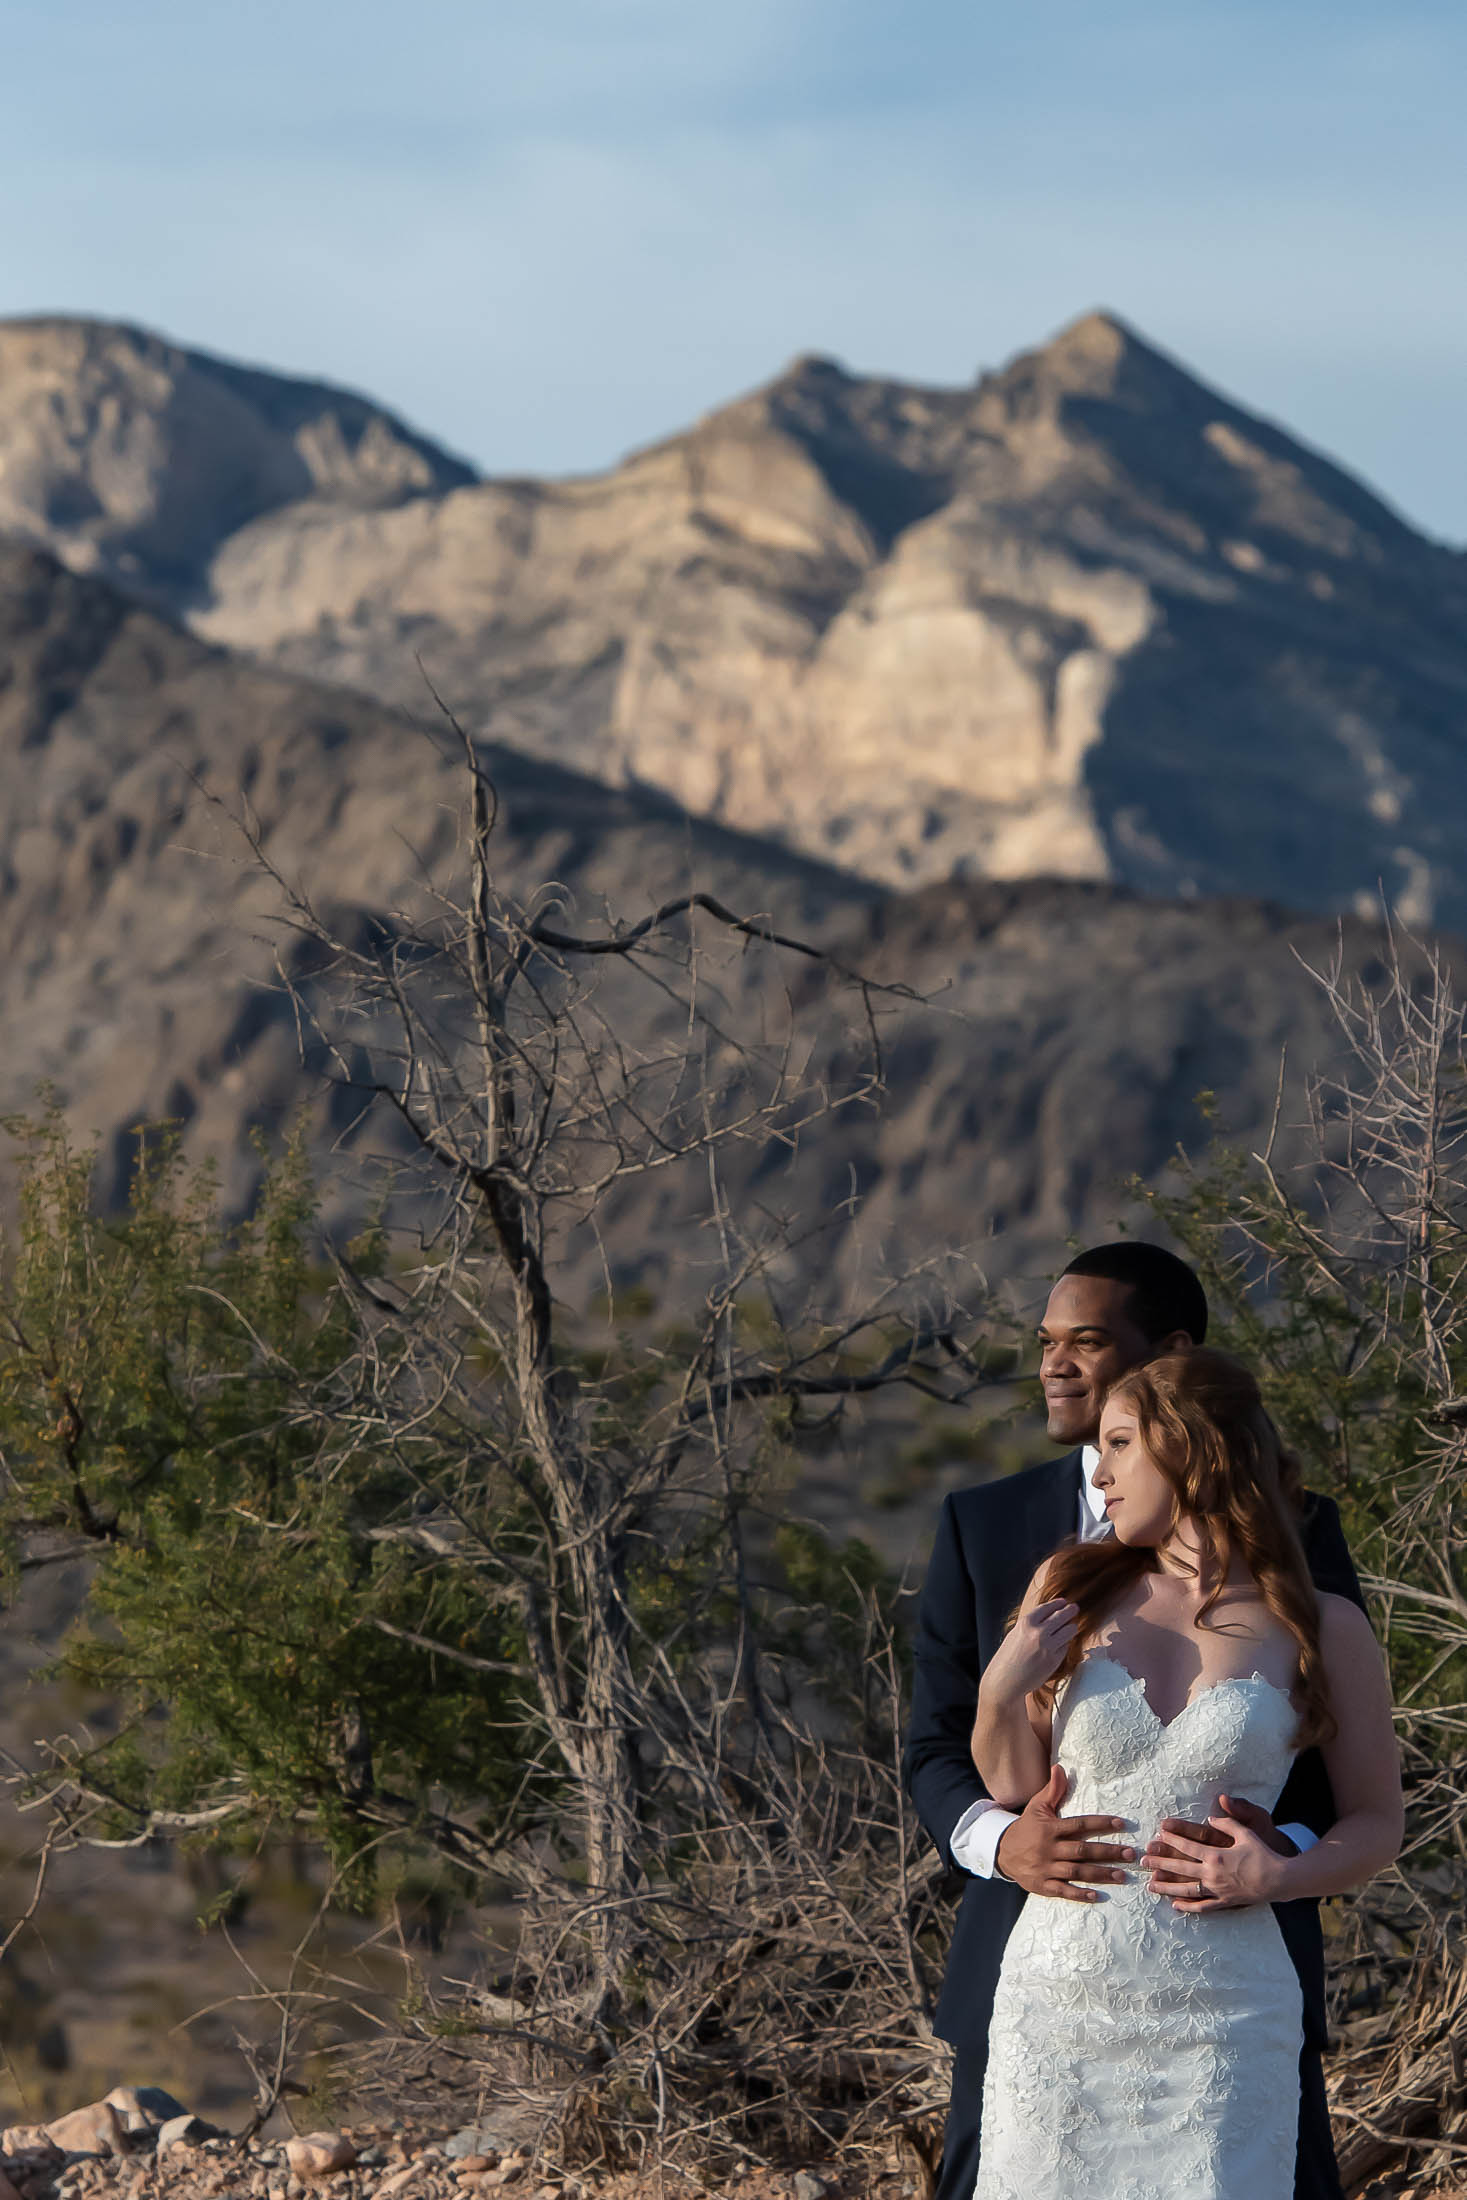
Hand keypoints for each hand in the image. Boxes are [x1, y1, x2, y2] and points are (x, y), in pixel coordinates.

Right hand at [983, 1597, 1079, 1704]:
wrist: (1006, 1680)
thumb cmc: (1008, 1658)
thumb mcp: (1016, 1634)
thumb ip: (1031, 1624)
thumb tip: (1050, 1615)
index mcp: (1026, 1623)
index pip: (1047, 1607)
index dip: (1057, 1603)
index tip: (1063, 1602)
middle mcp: (1038, 1633)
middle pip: (1062, 1615)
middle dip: (1070, 1610)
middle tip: (1075, 1608)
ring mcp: (1048, 1647)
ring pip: (1069, 1630)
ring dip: (1071, 1627)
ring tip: (1072, 1627)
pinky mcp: (1054, 1660)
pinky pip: (1065, 1647)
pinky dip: (1064, 1645)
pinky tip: (1060, 1645)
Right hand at [995, 1764, 1133, 1901]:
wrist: (1002, 1851)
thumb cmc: (1026, 1827)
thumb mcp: (1037, 1807)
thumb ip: (1052, 1790)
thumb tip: (1060, 1767)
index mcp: (1050, 1828)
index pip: (1079, 1824)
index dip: (1100, 1823)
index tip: (1121, 1824)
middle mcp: (1050, 1848)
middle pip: (1082, 1851)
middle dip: (1108, 1852)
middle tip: (1131, 1853)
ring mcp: (1046, 1868)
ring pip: (1077, 1872)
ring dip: (1100, 1874)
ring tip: (1122, 1874)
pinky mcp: (1043, 1885)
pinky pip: (1063, 1891)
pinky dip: (1079, 1894)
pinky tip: (1096, 1895)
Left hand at [1142, 1794, 1294, 1911]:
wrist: (1280, 1880)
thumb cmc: (1263, 1854)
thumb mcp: (1245, 1833)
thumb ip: (1226, 1823)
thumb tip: (1210, 1816)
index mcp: (1216, 1855)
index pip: (1188, 1846)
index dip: (1172, 1840)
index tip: (1157, 1835)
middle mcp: (1213, 1874)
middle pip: (1180, 1868)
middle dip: (1160, 1863)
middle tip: (1142, 1861)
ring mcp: (1217, 1891)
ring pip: (1186, 1890)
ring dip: (1167, 1887)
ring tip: (1150, 1885)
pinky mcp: (1224, 1902)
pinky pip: (1202, 1907)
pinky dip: (1188, 1907)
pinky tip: (1174, 1905)